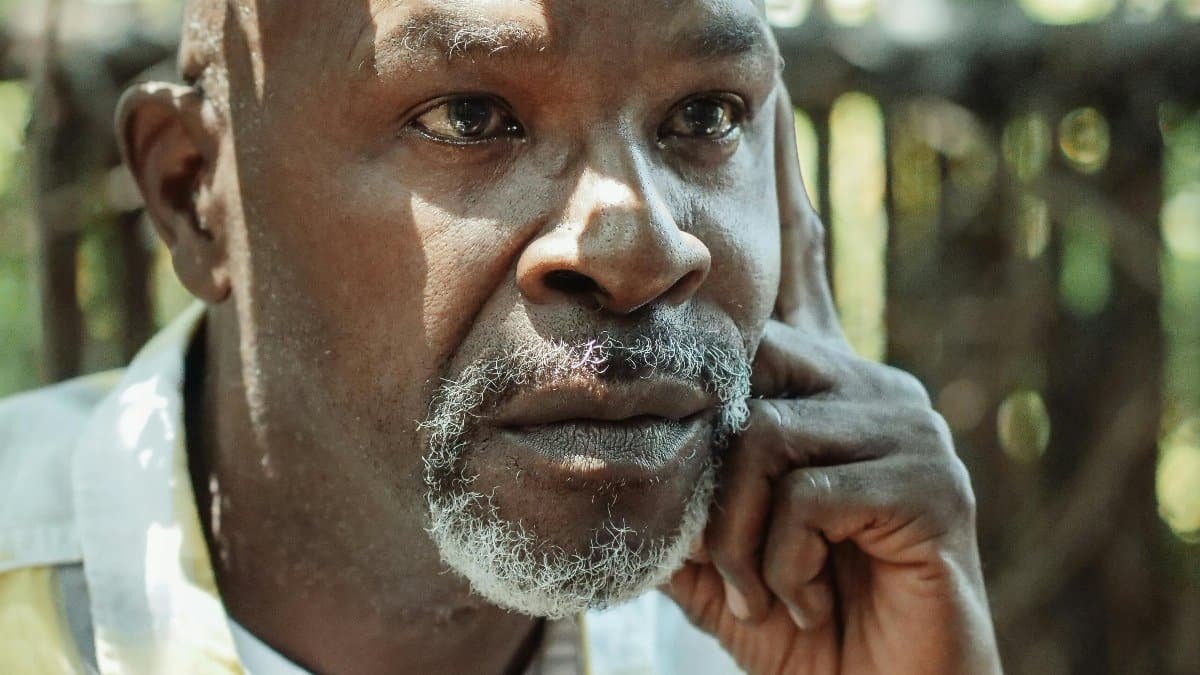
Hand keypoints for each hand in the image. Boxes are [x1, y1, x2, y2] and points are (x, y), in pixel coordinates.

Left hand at [661, 84, 1002, 674]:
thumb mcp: (719, 545)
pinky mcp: (934, 484)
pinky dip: (784, 556)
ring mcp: (909, 428)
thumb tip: (630, 436)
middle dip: (718, 477)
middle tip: (732, 558)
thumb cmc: (796, 614)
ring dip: (745, 533)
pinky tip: (812, 591)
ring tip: (770, 587)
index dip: (790, 199)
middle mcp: (873, 386)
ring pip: (769, 436)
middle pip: (750, 371)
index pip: (805, 277)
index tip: (779, 117)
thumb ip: (686, 486)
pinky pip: (809, 489)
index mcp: (824, 389)